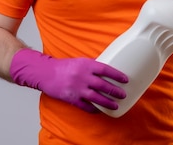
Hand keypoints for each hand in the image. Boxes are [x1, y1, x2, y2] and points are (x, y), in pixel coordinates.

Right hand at [9, 48, 127, 112]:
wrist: (46, 73)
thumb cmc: (64, 66)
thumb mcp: (80, 61)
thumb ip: (92, 66)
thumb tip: (106, 70)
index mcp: (86, 65)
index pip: (106, 69)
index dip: (117, 75)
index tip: (125, 79)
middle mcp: (83, 76)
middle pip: (103, 85)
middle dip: (115, 91)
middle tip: (123, 94)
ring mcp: (77, 88)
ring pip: (96, 97)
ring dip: (107, 102)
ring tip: (115, 105)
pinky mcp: (72, 98)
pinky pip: (85, 106)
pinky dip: (94, 109)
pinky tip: (100, 110)